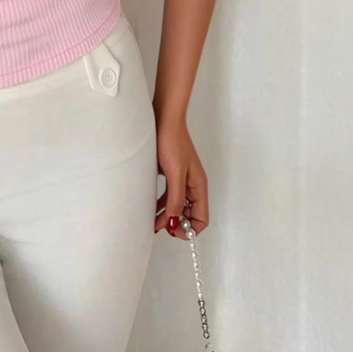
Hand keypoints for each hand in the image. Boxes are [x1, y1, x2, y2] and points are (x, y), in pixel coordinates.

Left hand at [153, 118, 208, 238]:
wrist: (163, 120)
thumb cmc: (171, 141)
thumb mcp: (174, 174)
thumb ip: (175, 198)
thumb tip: (174, 222)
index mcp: (198, 186)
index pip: (201, 218)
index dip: (189, 229)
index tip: (174, 231)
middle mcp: (192, 185)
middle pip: (189, 214)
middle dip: (177, 224)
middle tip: (161, 228)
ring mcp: (181, 179)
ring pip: (177, 205)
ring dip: (167, 215)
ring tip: (152, 222)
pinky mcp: (170, 173)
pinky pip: (168, 195)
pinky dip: (161, 204)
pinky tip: (151, 208)